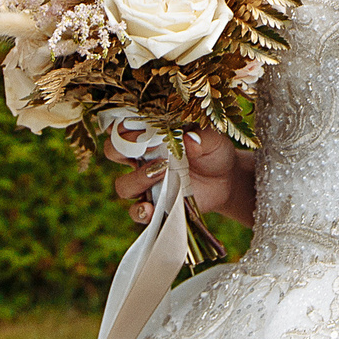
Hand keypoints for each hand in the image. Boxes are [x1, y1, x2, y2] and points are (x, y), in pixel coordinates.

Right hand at [108, 129, 251, 226]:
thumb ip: (201, 136)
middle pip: (113, 152)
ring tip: (161, 172)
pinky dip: (140, 212)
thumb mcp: (213, 139)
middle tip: (144, 147)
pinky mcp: (156, 206)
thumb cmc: (213, 152)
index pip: (123, 127)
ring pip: (124, 185)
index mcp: (150, 137)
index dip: (124, 126)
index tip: (142, 127)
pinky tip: (150, 209)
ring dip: (137, 179)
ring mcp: (147, 185)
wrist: (226, 181)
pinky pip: (138, 213)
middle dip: (119, 149)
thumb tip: (188, 138)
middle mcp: (142, 159)